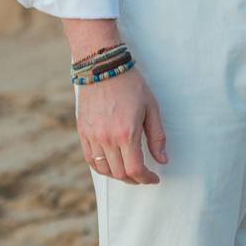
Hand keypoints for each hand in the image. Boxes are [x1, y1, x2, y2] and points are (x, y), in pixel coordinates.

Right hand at [76, 68, 166, 184]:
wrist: (101, 66)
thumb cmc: (131, 85)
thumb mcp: (151, 109)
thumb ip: (157, 137)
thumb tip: (162, 160)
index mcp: (126, 133)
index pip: (135, 170)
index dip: (147, 179)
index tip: (154, 178)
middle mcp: (107, 138)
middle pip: (120, 173)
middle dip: (135, 179)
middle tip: (144, 175)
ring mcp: (92, 135)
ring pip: (104, 169)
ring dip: (118, 175)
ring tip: (129, 171)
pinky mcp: (82, 131)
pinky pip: (89, 159)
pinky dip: (101, 167)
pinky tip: (112, 165)